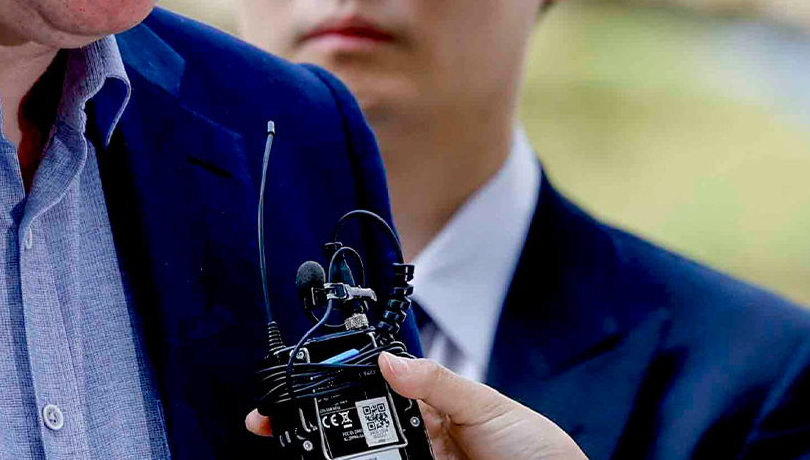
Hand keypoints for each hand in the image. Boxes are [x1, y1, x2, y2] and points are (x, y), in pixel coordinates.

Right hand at [245, 352, 586, 459]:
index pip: (368, 391)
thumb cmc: (537, 448)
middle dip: (312, 423)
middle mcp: (415, 440)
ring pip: (360, 455)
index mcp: (428, 408)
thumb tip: (389, 359)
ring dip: (328, 450)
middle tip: (272, 423)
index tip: (294, 387)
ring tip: (297, 444)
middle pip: (353, 429)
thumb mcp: (488, 404)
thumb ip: (437, 383)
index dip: (330, 388)